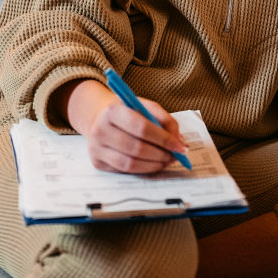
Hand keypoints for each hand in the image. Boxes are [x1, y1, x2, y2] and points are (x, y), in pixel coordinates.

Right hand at [65, 79, 187, 173]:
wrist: (99, 117)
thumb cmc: (127, 111)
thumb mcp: (145, 106)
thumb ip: (165, 120)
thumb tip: (179, 142)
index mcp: (112, 111)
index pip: (142, 128)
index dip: (164, 139)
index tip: (180, 147)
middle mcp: (100, 130)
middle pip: (137, 148)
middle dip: (161, 155)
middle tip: (176, 156)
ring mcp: (96, 148)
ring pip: (131, 164)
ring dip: (154, 165)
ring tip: (166, 160)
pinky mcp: (97, 162)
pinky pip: (124, 171)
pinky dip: (143, 169)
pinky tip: (152, 163)